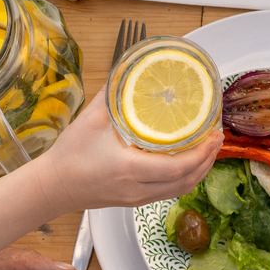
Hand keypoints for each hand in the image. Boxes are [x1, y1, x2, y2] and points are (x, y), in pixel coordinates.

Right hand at [38, 89, 220, 214]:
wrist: (51, 187)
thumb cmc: (69, 156)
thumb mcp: (90, 120)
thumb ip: (112, 94)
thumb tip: (130, 68)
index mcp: (129, 169)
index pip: (177, 167)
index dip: (201, 153)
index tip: (214, 134)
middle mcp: (138, 189)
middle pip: (186, 181)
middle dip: (208, 159)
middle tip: (218, 137)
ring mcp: (137, 198)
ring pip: (180, 189)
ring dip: (200, 170)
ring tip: (209, 148)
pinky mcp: (135, 200)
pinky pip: (169, 192)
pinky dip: (186, 177)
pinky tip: (189, 161)